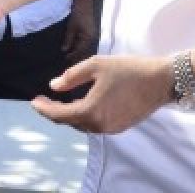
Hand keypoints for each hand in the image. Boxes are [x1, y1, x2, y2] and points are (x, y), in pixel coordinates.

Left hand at [30, 54, 172, 133]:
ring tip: (59, 102)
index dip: (44, 109)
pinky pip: (95, 125)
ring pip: (82, 125)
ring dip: (69, 115)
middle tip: (43, 100)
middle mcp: (100, 125)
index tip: (34, 101)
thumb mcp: (96, 65)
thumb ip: (72, 76)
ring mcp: (111, 129)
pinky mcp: (120, 127)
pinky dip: (84, 117)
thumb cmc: (128, 69)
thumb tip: (53, 86)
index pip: (60, 115)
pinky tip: (80, 105)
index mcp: (91, 111)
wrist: (160, 80)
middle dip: (54, 112)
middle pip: (70, 122)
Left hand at [61, 4, 97, 63]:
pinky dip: (79, 46)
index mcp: (89, 38)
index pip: (80, 50)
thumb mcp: (71, 27)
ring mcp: (92, 36)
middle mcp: (93, 38)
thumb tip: (64, 50)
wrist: (85, 4)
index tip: (66, 59)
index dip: (73, 55)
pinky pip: (85, 43)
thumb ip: (68, 39)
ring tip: (70, 56)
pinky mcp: (91, 33)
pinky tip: (74, 48)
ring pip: (85, 48)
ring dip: (78, 52)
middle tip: (68, 61)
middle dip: (76, 56)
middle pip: (84, 51)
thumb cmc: (78, 14)